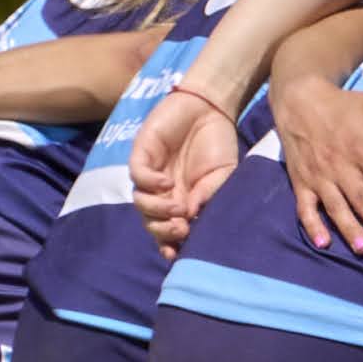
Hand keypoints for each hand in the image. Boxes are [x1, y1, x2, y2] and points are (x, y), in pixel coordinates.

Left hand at [125, 88, 239, 248]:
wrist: (211, 107)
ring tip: (178, 207)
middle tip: (180, 229)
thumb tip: (192, 218)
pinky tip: (168, 183)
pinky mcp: (143, 155)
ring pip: (140, 203)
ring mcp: (152, 174)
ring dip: (157, 211)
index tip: (177, 254)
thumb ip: (209, 196)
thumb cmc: (218, 143)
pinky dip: (150, 184)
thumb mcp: (224, 175)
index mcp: (182, 201)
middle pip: (150, 222)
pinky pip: (138, 176)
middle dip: (162, 232)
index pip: (168, 230)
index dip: (169, 244)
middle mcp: (163, 192)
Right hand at [270, 75, 362, 252]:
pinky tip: (324, 244)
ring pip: (336, 208)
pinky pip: (305, 208)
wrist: (298, 100)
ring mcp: (318, 177)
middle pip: (361, 198)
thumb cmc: (343, 105)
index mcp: (361, 148)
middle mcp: (340, 166)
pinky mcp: (301, 183)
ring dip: (349, 229)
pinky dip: (313, 226)